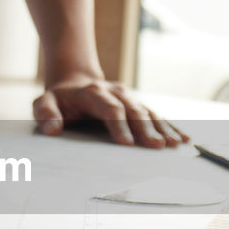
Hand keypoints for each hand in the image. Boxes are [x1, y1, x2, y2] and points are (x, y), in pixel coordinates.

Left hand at [34, 76, 188, 147]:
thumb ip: (45, 113)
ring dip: (163, 128)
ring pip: (148, 112)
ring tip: (175, 145)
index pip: (108, 108)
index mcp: (93, 93)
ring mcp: (129, 98)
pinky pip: (156, 115)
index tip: (127, 143)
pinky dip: (171, 127)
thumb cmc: (60, 100)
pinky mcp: (137, 105)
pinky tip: (183, 139)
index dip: (119, 124)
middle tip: (156, 147)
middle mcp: (115, 92)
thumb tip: (52, 128)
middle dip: (146, 128)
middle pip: (133, 110)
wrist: (75, 82)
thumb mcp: (44, 102)